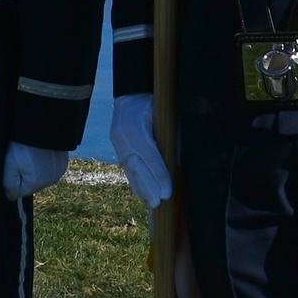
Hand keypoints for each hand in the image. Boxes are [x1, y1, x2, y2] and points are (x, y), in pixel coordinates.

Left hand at [3, 143, 68, 199]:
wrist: (42, 126)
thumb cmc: (22, 145)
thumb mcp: (9, 165)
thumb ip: (9, 185)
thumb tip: (12, 197)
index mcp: (36, 184)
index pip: (18, 191)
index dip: (13, 178)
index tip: (14, 163)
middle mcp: (50, 182)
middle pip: (31, 185)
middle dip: (24, 175)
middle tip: (22, 157)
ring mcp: (59, 173)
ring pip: (41, 178)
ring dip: (35, 170)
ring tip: (31, 154)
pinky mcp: (63, 164)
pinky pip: (50, 170)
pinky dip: (44, 164)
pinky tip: (41, 153)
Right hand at [110, 94, 171, 209]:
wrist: (132, 93)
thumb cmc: (157, 103)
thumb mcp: (168, 117)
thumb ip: (173, 139)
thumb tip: (180, 164)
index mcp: (136, 128)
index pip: (150, 156)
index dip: (159, 175)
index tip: (168, 192)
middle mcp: (123, 137)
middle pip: (137, 167)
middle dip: (149, 187)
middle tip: (159, 203)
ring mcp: (117, 143)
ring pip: (130, 170)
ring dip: (142, 189)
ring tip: (152, 204)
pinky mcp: (117, 148)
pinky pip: (127, 169)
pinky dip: (136, 183)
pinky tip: (144, 195)